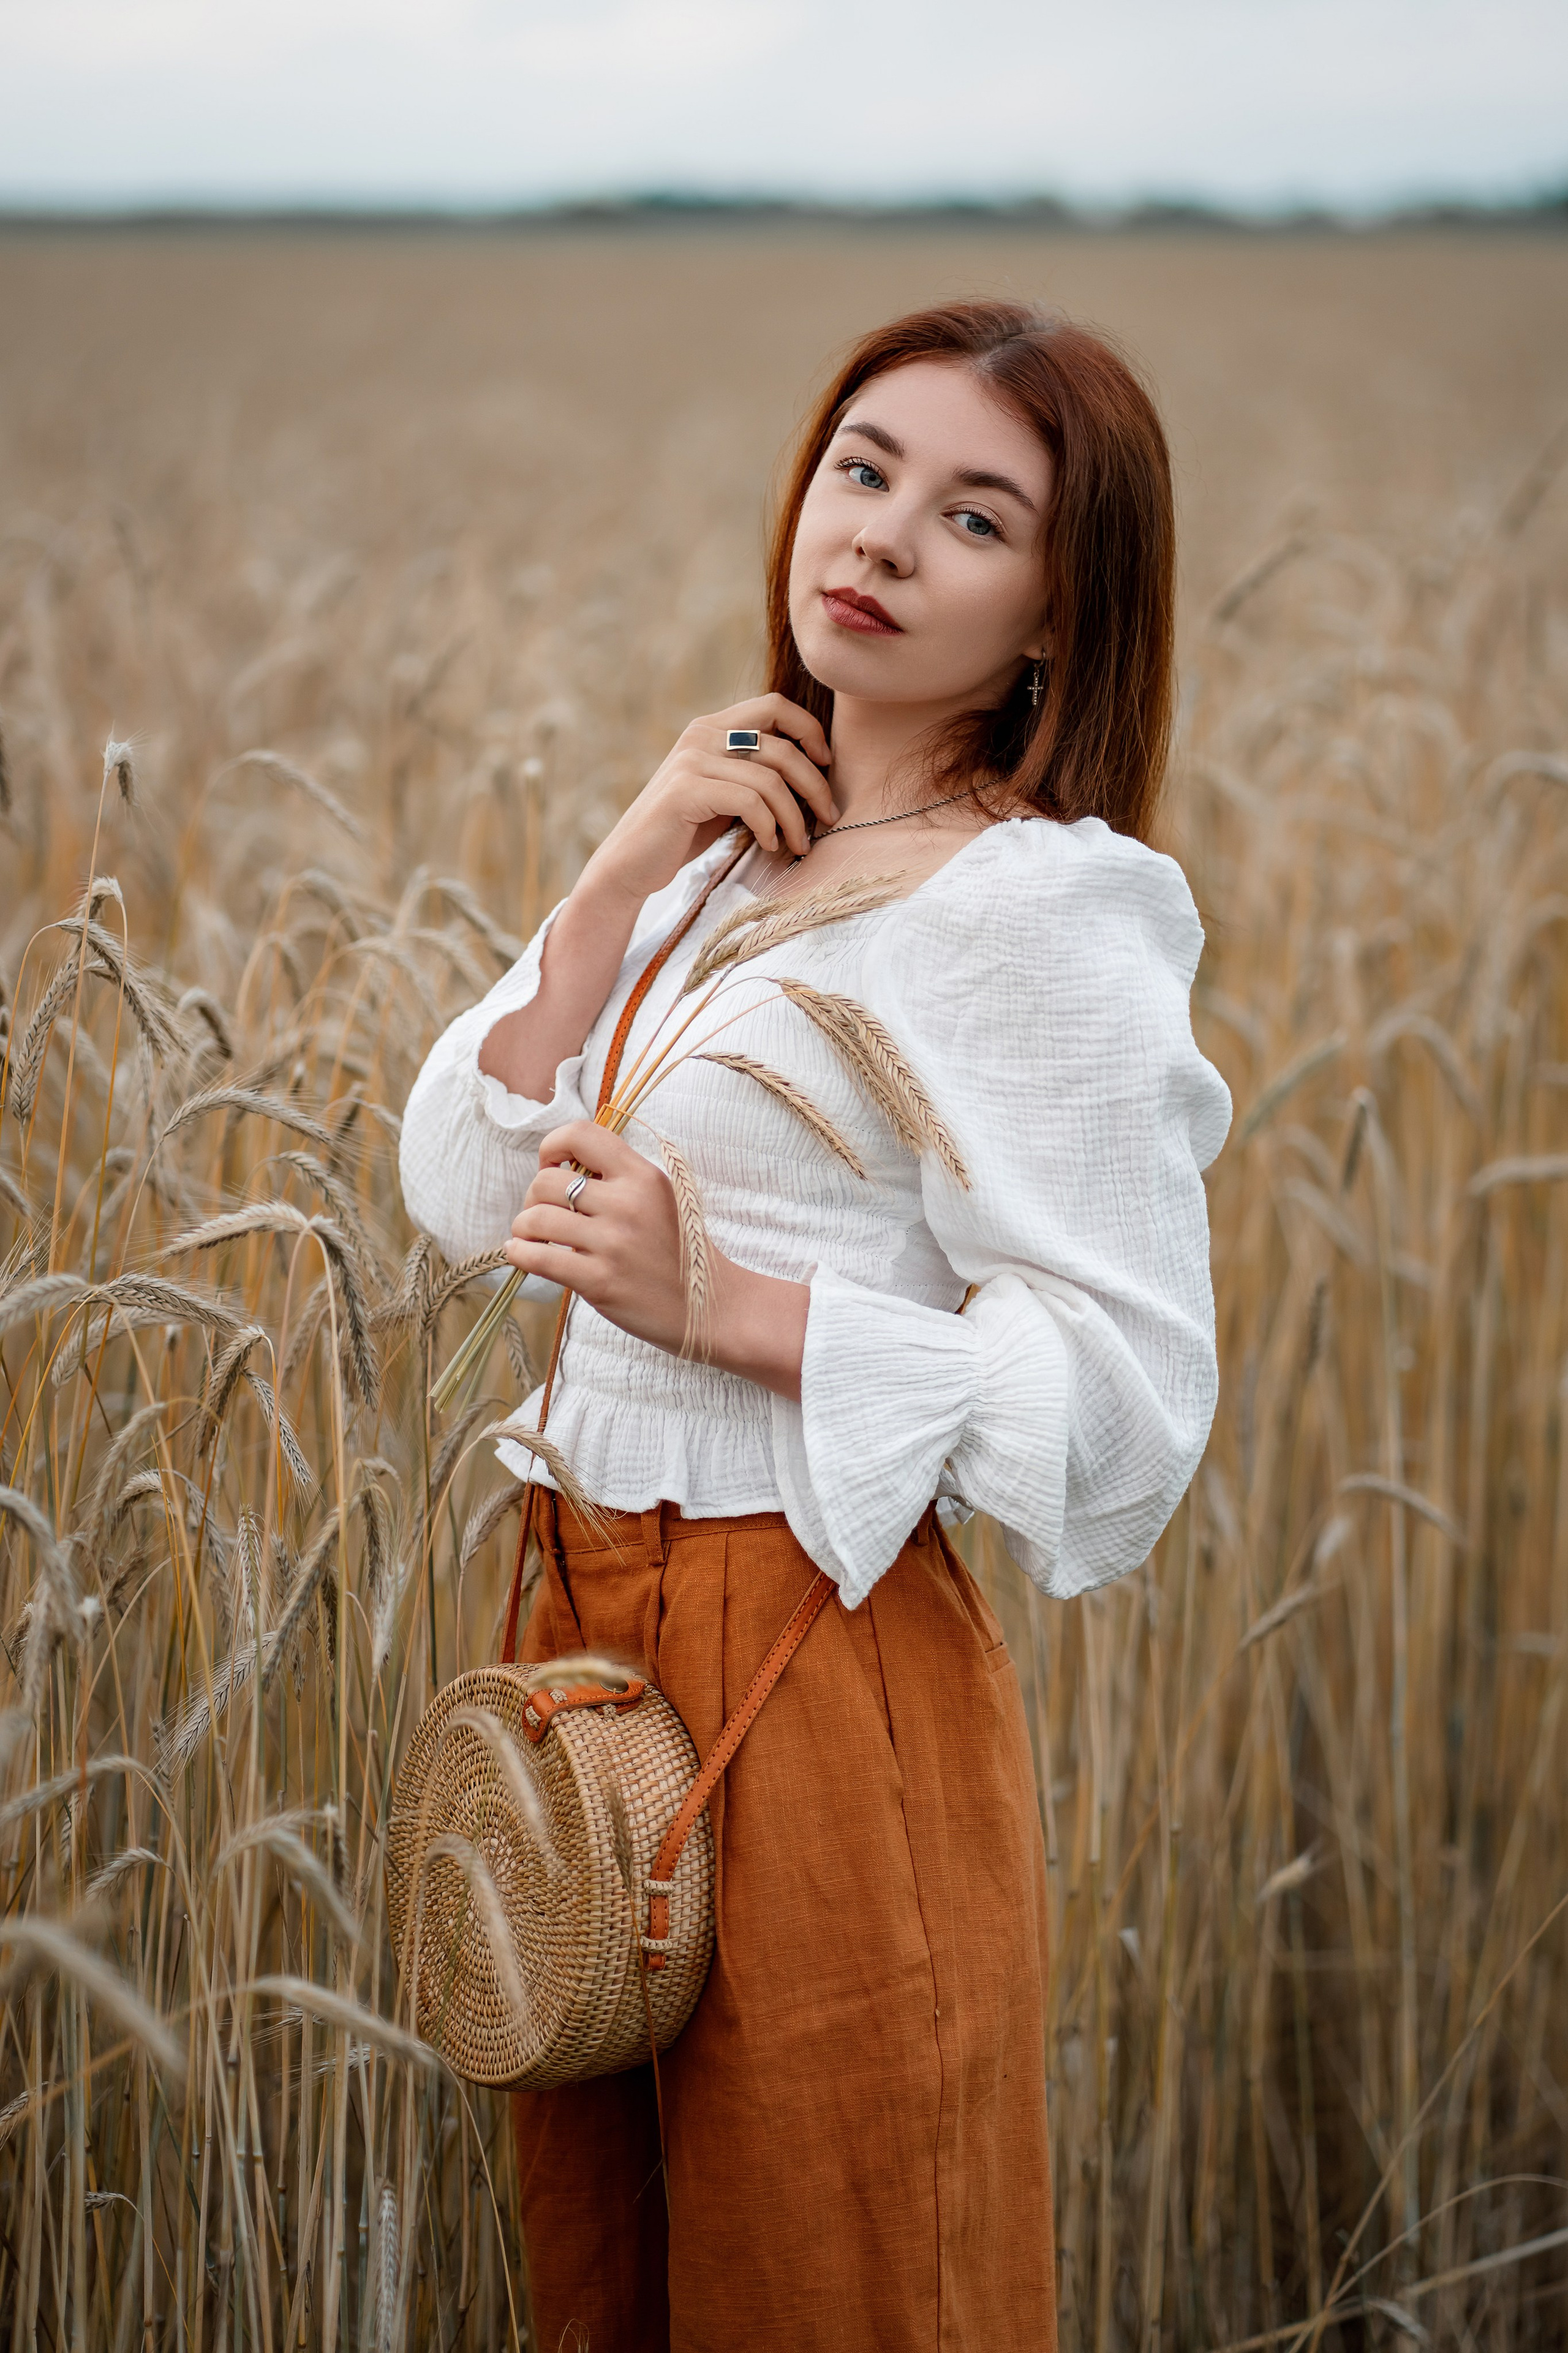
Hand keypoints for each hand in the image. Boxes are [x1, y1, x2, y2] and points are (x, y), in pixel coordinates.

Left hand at [505, 1121, 809, 1399]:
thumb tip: (562, 1169)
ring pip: (534, 1218)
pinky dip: (519, 1254)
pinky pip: (538, 1258)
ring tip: (530, 1238)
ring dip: (522, 1228)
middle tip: (541, 1216)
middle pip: (546, 1181)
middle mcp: (627, 1203)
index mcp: (643, 1176)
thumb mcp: (661, 1199)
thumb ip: (619, 1180)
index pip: (581, 1134)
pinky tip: (522, 1255)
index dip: (551, 1146)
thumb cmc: (680, 1254)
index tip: (551, 1167)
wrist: (713, 1308)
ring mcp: (613, 1243)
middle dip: (531, 1197)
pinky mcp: (600, 1281)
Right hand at [581, 695, 836, 910]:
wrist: (630, 864)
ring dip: (795, 817)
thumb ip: (754, 772)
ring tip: (799, 845)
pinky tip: (769, 845)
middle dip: (815, 784)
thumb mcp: (724, 792)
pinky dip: (768, 826)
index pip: (775, 705)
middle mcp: (701, 736)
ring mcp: (691, 761)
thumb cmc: (683, 832)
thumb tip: (814, 772)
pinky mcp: (686, 791)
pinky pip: (750, 801)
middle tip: (829, 817)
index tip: (826, 765)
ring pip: (770, 779)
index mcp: (712, 728)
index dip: (810, 730)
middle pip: (782, 745)